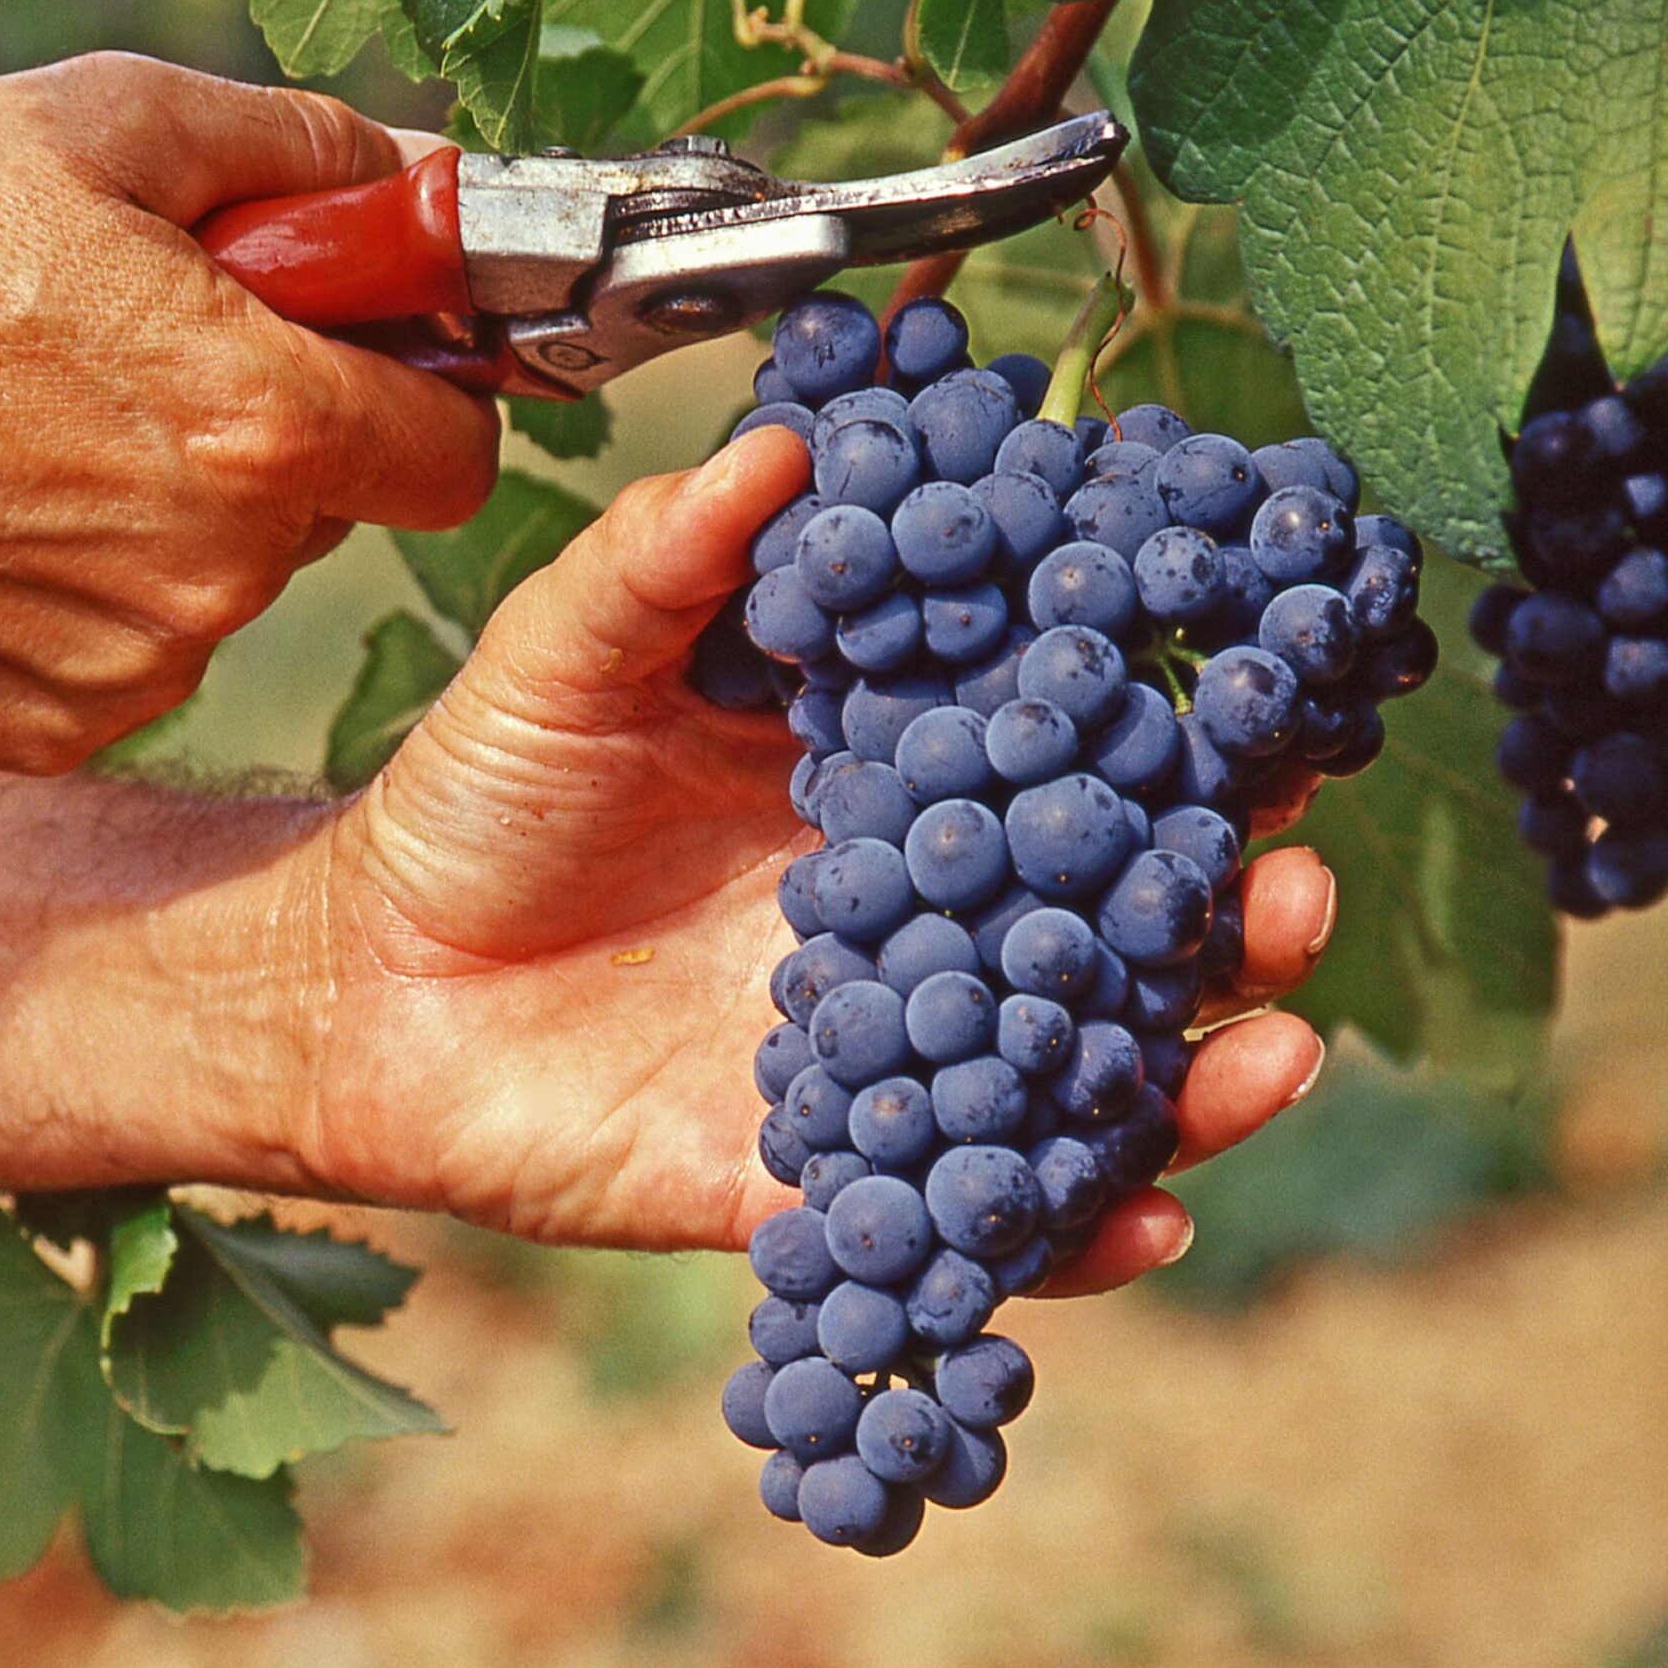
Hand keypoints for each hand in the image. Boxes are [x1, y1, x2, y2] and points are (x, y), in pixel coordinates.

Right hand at [0, 54, 498, 771]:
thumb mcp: (100, 122)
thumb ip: (304, 152)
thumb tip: (421, 180)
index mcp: (260, 423)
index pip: (458, 457)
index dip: (428, 398)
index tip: (372, 366)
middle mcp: (220, 572)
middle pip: (335, 515)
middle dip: (279, 442)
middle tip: (147, 365)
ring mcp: (136, 665)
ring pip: (231, 587)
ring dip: (182, 518)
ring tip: (45, 432)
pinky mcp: (58, 723)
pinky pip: (136, 654)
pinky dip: (93, 594)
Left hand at [299, 428, 1333, 1286]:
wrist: (368, 984)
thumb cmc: (478, 798)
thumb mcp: (561, 654)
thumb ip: (667, 554)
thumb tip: (786, 435)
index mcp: (879, 774)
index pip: (1056, 745)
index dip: (1165, 720)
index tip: (1267, 681)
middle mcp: (915, 914)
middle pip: (1111, 919)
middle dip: (1233, 905)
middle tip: (1299, 875)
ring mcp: (887, 1051)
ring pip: (1081, 1071)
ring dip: (1202, 1068)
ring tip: (1279, 1042)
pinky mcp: (830, 1175)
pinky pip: (974, 1218)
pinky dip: (1070, 1232)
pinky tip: (1145, 1218)